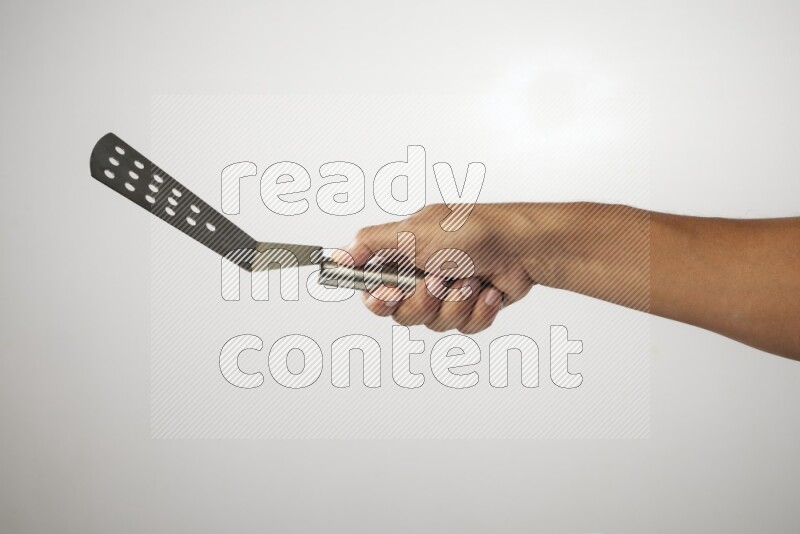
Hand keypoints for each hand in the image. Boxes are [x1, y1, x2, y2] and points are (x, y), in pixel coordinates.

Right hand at [341, 203, 536, 333]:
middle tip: (440, 279)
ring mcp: (447, 294)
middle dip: (426, 300)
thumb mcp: (413, 231)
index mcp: (402, 256)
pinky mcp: (471, 308)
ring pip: (435, 324)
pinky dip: (479, 310)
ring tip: (471, 279)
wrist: (522, 246)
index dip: (380, 299)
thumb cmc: (472, 231)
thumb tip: (336, 255)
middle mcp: (421, 276)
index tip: (389, 294)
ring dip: (456, 302)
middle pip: (403, 314)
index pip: (373, 290)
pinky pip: (464, 328)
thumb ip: (371, 244)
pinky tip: (488, 289)